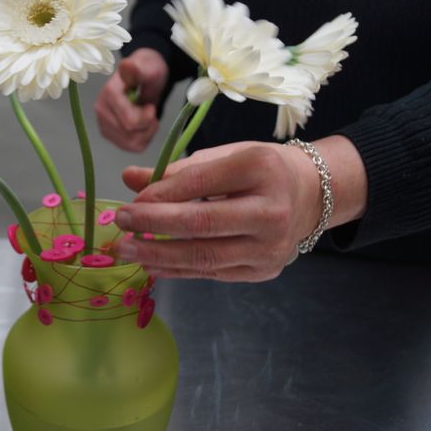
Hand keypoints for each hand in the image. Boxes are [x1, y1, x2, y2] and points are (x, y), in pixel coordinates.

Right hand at [95, 48, 167, 151]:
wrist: (143, 76)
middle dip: (147, 126)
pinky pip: (129, 147)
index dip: (147, 118)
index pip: (130, 122)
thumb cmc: (148, 71)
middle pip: (130, 134)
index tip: (151, 106)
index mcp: (109, 94)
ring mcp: (102, 123)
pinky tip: (143, 126)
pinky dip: (142, 139)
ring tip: (148, 118)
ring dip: (146, 133)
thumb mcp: (148, 67)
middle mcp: (101, 110)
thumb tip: (126, 65)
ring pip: (130, 143)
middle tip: (151, 110)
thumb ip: (137, 69)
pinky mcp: (107, 133)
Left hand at [114, 142, 324, 281]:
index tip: (130, 200)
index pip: (200, 184)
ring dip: (158, 255)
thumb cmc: (261, 171)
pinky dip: (176, 269)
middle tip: (121, 224)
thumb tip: (129, 178)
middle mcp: (271, 211)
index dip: (160, 195)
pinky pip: (211, 273)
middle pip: (201, 225)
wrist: (310, 196)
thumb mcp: (224, 157)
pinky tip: (152, 263)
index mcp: (262, 169)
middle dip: (153, 225)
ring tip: (127, 249)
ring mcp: (269, 247)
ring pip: (204, 257)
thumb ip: (177, 170)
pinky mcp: (262, 271)